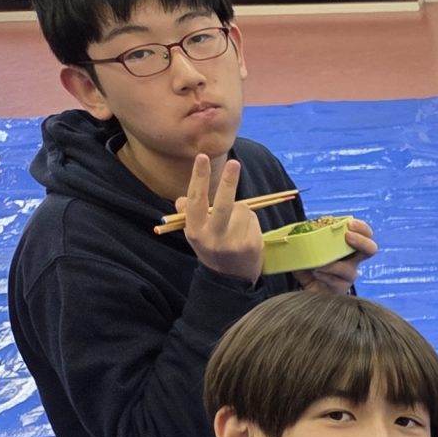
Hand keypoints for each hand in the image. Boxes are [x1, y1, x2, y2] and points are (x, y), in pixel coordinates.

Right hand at [178, 153, 264, 286]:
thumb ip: (189, 213)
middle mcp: (213, 238)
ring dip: (241, 211)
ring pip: (242, 209)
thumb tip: (183, 199)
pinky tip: (245, 235)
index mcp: (195, 231)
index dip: (198, 178)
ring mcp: (234, 243)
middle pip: (223, 205)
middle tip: (234, 163)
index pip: (195, 201)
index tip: (202, 157)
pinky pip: (254, 219)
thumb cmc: (211, 246)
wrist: (230, 279)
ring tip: (235, 226)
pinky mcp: (252, 245)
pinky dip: (251, 222)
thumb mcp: (194, 232)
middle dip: (228, 182)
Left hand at [299, 217, 376, 296]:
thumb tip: (305, 230)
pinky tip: (315, 273)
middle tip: (348, 237)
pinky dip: (324, 275)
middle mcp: (352, 261)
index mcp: (347, 246)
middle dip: (362, 242)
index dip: (362, 228)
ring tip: (317, 263)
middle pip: (371, 249)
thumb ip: (310, 237)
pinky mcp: (341, 289)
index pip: (365, 234)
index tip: (349, 224)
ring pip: (349, 269)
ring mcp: (348, 276)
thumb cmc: (308, 264)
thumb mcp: (308, 248)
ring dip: (332, 264)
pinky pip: (337, 282)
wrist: (303, 285)